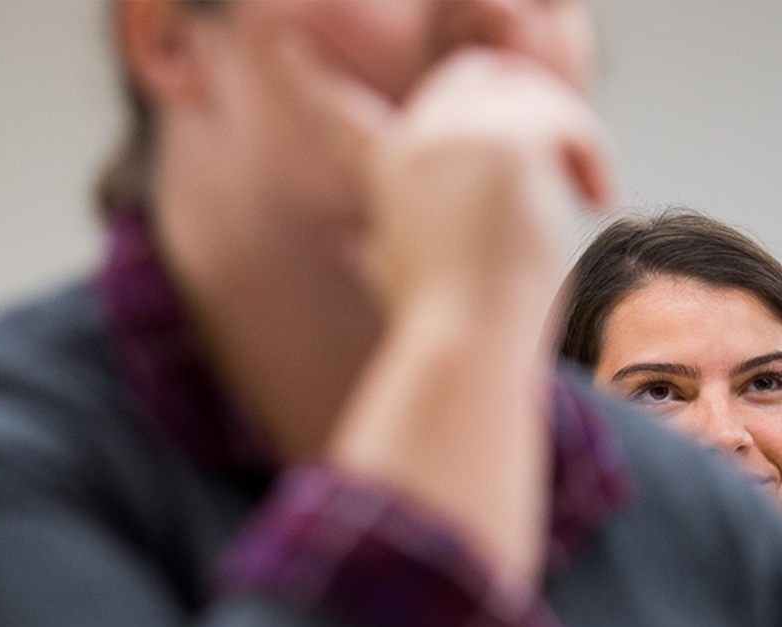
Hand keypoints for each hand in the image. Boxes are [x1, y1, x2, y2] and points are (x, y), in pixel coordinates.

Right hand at [282, 37, 610, 332]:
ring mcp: (458, 133)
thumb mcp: (396, 269)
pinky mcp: (508, 138)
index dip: (308, 77)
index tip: (286, 42)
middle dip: (523, 99)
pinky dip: (590, 156)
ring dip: (567, 133)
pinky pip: (571, 118)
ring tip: (575, 190)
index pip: (339, 111)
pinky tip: (588, 195)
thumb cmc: (440, 318)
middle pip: (473, 70)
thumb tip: (352, 247)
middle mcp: (414, 139)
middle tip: (556, 160)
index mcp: (384, 171)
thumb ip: (384, 240)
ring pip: (533, 88)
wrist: (466, 334)